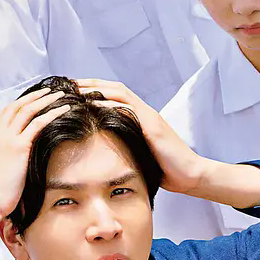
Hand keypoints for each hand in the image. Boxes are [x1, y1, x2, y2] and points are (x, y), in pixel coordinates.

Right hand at [0, 87, 71, 223]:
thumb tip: (6, 160)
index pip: (3, 113)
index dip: (18, 103)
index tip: (30, 100)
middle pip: (16, 106)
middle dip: (33, 96)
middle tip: (48, 91)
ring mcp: (6, 138)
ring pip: (27, 110)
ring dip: (45, 100)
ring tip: (59, 95)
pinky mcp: (18, 146)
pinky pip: (37, 124)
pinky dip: (51, 113)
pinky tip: (63, 110)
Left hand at [74, 78, 205, 195]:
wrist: (191, 176)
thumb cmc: (167, 171)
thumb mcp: (142, 156)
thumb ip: (128, 147)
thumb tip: (106, 154)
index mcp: (142, 118)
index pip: (116, 96)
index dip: (95, 90)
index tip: (74, 91)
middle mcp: (145, 112)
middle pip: (115, 88)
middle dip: (91, 83)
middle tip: (68, 83)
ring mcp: (149, 117)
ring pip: (120, 93)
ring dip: (97, 88)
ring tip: (76, 89)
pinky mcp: (153, 127)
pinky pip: (128, 109)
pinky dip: (109, 104)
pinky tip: (91, 105)